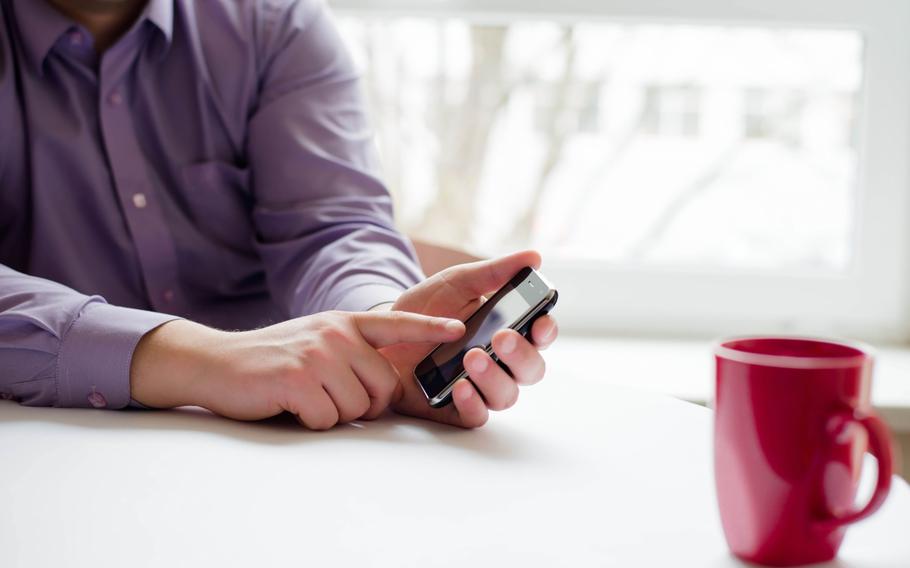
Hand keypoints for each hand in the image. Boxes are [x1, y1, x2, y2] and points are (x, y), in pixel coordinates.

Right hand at [130, 310, 464, 428]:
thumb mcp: (317, 341)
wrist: (218, 363)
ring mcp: (318, 354)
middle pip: (382, 387)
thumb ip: (352, 351)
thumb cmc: (273, 360)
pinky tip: (290, 405)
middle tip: (328, 396)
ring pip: (357, 407)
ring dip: (333, 414)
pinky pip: (327, 419)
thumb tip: (387, 382)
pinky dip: (311, 421)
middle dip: (362, 404)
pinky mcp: (298, 379)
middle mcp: (336, 334)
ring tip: (305, 397)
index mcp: (344, 323)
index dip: (429, 329)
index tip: (459, 329)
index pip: (396, 323)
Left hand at [383, 250, 558, 427]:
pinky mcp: (456, 409)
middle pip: (531, 370)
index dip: (546, 331)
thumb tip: (534, 258)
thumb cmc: (428, 308)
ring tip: (472, 357)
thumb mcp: (458, 282)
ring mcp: (481, 388)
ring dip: (494, 377)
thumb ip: (494, 272)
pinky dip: (472, 404)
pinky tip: (460, 386)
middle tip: (500, 337)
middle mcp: (502, 364)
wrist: (383, 333)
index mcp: (509, 330)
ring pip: (507, 395)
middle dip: (520, 354)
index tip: (539, 323)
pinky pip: (476, 417)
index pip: (540, 336)